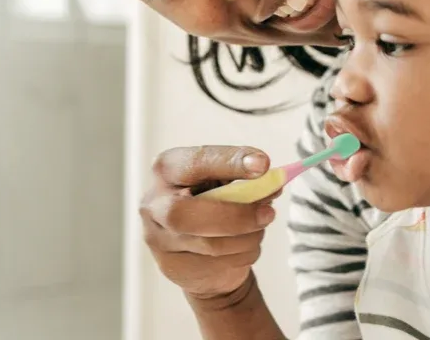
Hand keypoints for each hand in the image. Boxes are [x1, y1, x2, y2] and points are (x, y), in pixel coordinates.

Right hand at [140, 145, 277, 299]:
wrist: (199, 249)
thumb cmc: (214, 204)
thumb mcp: (227, 184)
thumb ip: (247, 182)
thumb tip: (275, 182)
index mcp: (166, 169)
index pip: (195, 163)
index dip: (229, 162)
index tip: (262, 164)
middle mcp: (153, 203)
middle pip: (186, 213)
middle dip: (235, 215)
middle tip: (269, 213)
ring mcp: (158, 239)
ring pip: (209, 244)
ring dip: (247, 237)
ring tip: (260, 228)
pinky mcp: (171, 267)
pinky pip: (216, 265)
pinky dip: (242, 256)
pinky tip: (244, 248)